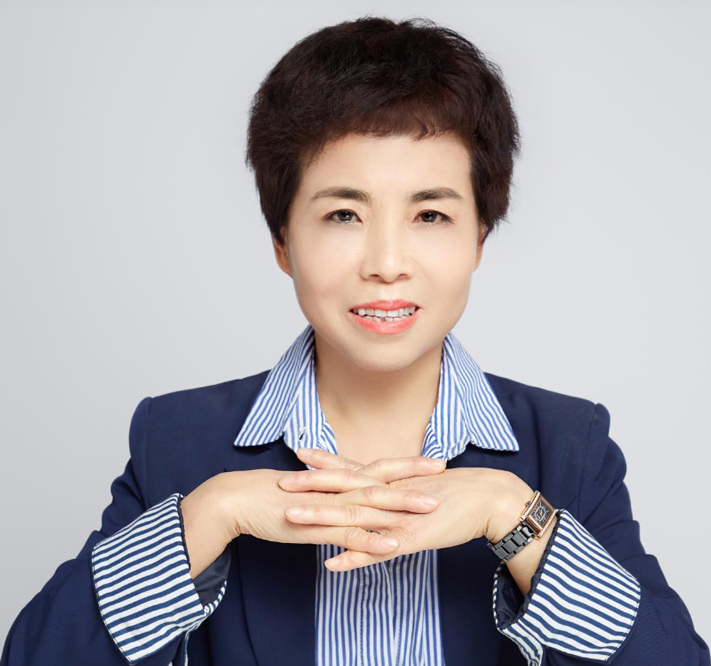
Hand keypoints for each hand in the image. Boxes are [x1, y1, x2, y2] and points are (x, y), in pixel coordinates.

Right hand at [180, 453, 446, 578]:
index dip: (405, 464)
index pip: (377, 468)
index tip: (432, 460)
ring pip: (371, 505)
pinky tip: (394, 543)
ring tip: (431, 505)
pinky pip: (349, 535)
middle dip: (414, 476)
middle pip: (382, 479)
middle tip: (444, 470)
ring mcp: (328, 507)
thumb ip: (329, 496)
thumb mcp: (307, 494)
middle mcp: (337, 488)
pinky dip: (373, 539)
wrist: (239, 499)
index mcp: (336, 479)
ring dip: (402, 505)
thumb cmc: (270, 497)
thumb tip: (346, 498)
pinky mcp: (316, 527)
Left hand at [280, 448, 532, 571]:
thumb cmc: (456, 493)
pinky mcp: (410, 537)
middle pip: (345, 488)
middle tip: (281, 483)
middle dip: (312, 486)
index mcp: (392, 481)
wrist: (487, 499)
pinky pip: (377, 550)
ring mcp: (397, 516)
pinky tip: (331, 564)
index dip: (325, 462)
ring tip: (292, 519)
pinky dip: (354, 556)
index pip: (353, 469)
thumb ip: (398, 486)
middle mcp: (390, 493)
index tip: (299, 455)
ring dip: (321, 519)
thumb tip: (382, 485)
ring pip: (353, 517)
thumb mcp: (421, 485)